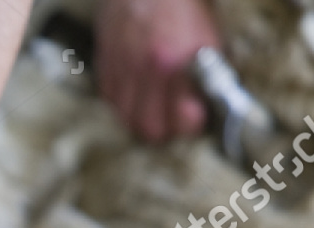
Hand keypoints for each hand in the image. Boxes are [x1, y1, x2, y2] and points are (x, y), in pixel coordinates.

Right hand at [94, 0, 220, 142]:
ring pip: (125, 117)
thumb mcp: (208, 37)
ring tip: (152, 108)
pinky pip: (109, 97)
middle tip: (172, 120)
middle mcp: (148, 68)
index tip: (195, 120)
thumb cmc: (183, 3)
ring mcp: (123, 65)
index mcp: (178, 62)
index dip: (190, 126)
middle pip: (149, 128)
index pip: (183, 121)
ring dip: (139, 117)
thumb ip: (207, 74)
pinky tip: (134, 91)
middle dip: (163, 129)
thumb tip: (205, 103)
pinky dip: (121, 100)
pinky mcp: (105, 58)